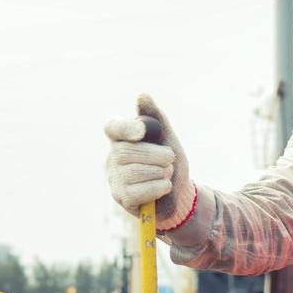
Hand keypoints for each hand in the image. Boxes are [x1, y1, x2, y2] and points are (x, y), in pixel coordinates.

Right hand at [104, 94, 194, 227]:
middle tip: (170, 159)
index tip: (142, 131)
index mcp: (122, 138)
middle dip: (157, 156)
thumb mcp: (167, 138)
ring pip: (134, 172)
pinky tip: (163, 187)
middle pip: (128, 152)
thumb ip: (155, 117)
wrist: (180, 192)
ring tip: (166, 174)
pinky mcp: (121, 197)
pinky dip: (158, 188)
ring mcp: (114, 178)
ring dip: (161, 172)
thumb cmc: (170, 162)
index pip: (113, 127)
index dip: (125, 128)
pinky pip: (139, 191)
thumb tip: (141, 95)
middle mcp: (113, 156)